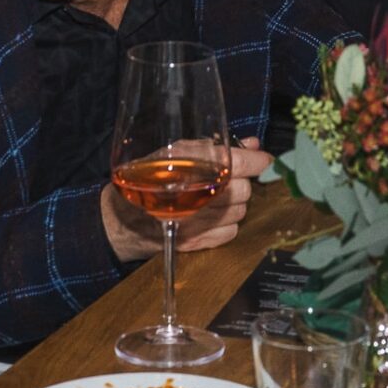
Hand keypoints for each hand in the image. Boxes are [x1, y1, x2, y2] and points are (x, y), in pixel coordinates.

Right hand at [101, 138, 271, 263]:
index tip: (265, 160)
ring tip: (217, 197)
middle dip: (240, 183)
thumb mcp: (178, 153)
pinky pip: (230, 233)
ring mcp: (195, 222)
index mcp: (185, 166)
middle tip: (227, 179)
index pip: (236, 163)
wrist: (122, 218)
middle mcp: (191, 195)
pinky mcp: (196, 242)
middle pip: (242, 190)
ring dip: (234, 204)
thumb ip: (216, 149)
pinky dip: (227, 224)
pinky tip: (212, 216)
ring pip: (239, 212)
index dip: (257, 161)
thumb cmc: (149, 179)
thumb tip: (254, 145)